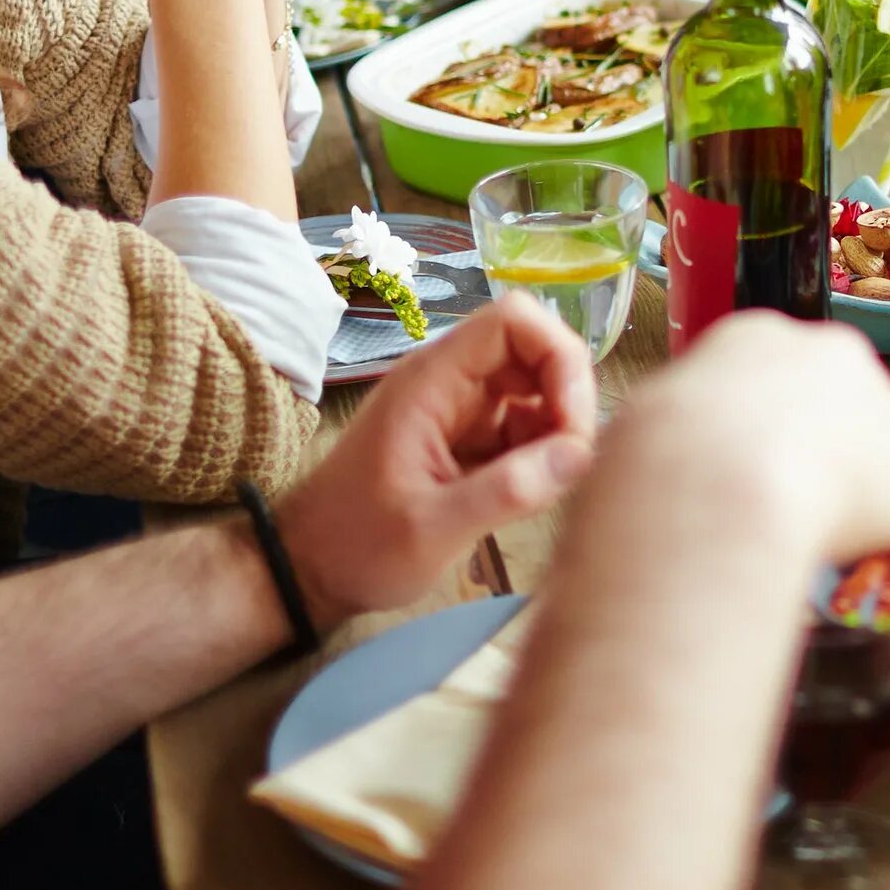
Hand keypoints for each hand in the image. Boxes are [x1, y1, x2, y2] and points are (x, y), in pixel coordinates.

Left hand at [275, 290, 599, 630]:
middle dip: (567, 396)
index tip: (572, 423)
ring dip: (557, 426)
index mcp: (432, 380)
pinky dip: (541, 449)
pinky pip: (521, 422)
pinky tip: (535, 490)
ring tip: (553, 483)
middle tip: (574, 460)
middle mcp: (449, 380)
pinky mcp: (466, 437)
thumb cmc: (357, 546)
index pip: (514, 320)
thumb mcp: (431, 530)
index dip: (558, 356)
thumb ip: (506, 492)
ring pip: (534, 386)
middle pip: (533, 348)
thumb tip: (580, 455)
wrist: (309, 569)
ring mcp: (458, 407)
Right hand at [617, 315, 889, 562]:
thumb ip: (672, 441)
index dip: (783, 418)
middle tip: (812, 499)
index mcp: (758, 339)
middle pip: (855, 398)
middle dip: (842, 443)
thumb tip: (654, 478)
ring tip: (870, 530)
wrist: (711, 483)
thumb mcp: (644, 434)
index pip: (787, 372)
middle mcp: (833, 356)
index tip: (770, 457)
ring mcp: (889, 411)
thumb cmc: (654, 466)